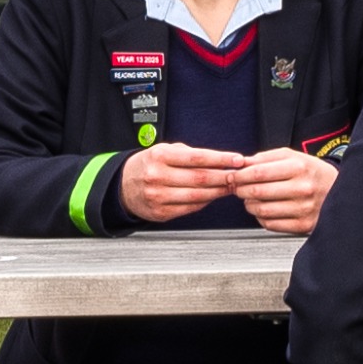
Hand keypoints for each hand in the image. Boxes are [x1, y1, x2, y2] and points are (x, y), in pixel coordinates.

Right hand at [112, 140, 245, 217]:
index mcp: (160, 156)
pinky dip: (205, 202)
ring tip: (230, 186)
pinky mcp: (160, 212)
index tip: (238, 159)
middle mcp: (158, 176)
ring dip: (218, 191)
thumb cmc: (150, 164)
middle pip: (200, 178)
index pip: (197, 158)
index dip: (221, 159)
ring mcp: (158, 196)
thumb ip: (191, 155)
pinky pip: (189, 208)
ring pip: (197, 196)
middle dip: (224, 177)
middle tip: (239, 175)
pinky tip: (213, 196)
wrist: (123, 185)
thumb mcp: (166, 151)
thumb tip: (222, 162)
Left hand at [235, 148, 337, 233]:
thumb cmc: (312, 172)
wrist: (338, 190)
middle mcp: (302, 188)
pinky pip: (271, 224)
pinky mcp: (303, 225)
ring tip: (250, 199)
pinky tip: (263, 210)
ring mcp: (303, 208)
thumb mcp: (292, 156)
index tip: (233, 176)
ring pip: (262, 210)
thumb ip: (265, 158)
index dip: (240, 175)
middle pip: (258, 191)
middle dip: (241, 190)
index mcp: (298, 167)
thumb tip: (241, 164)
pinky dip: (260, 218)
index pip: (259, 172)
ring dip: (249, 205)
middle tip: (238, 188)